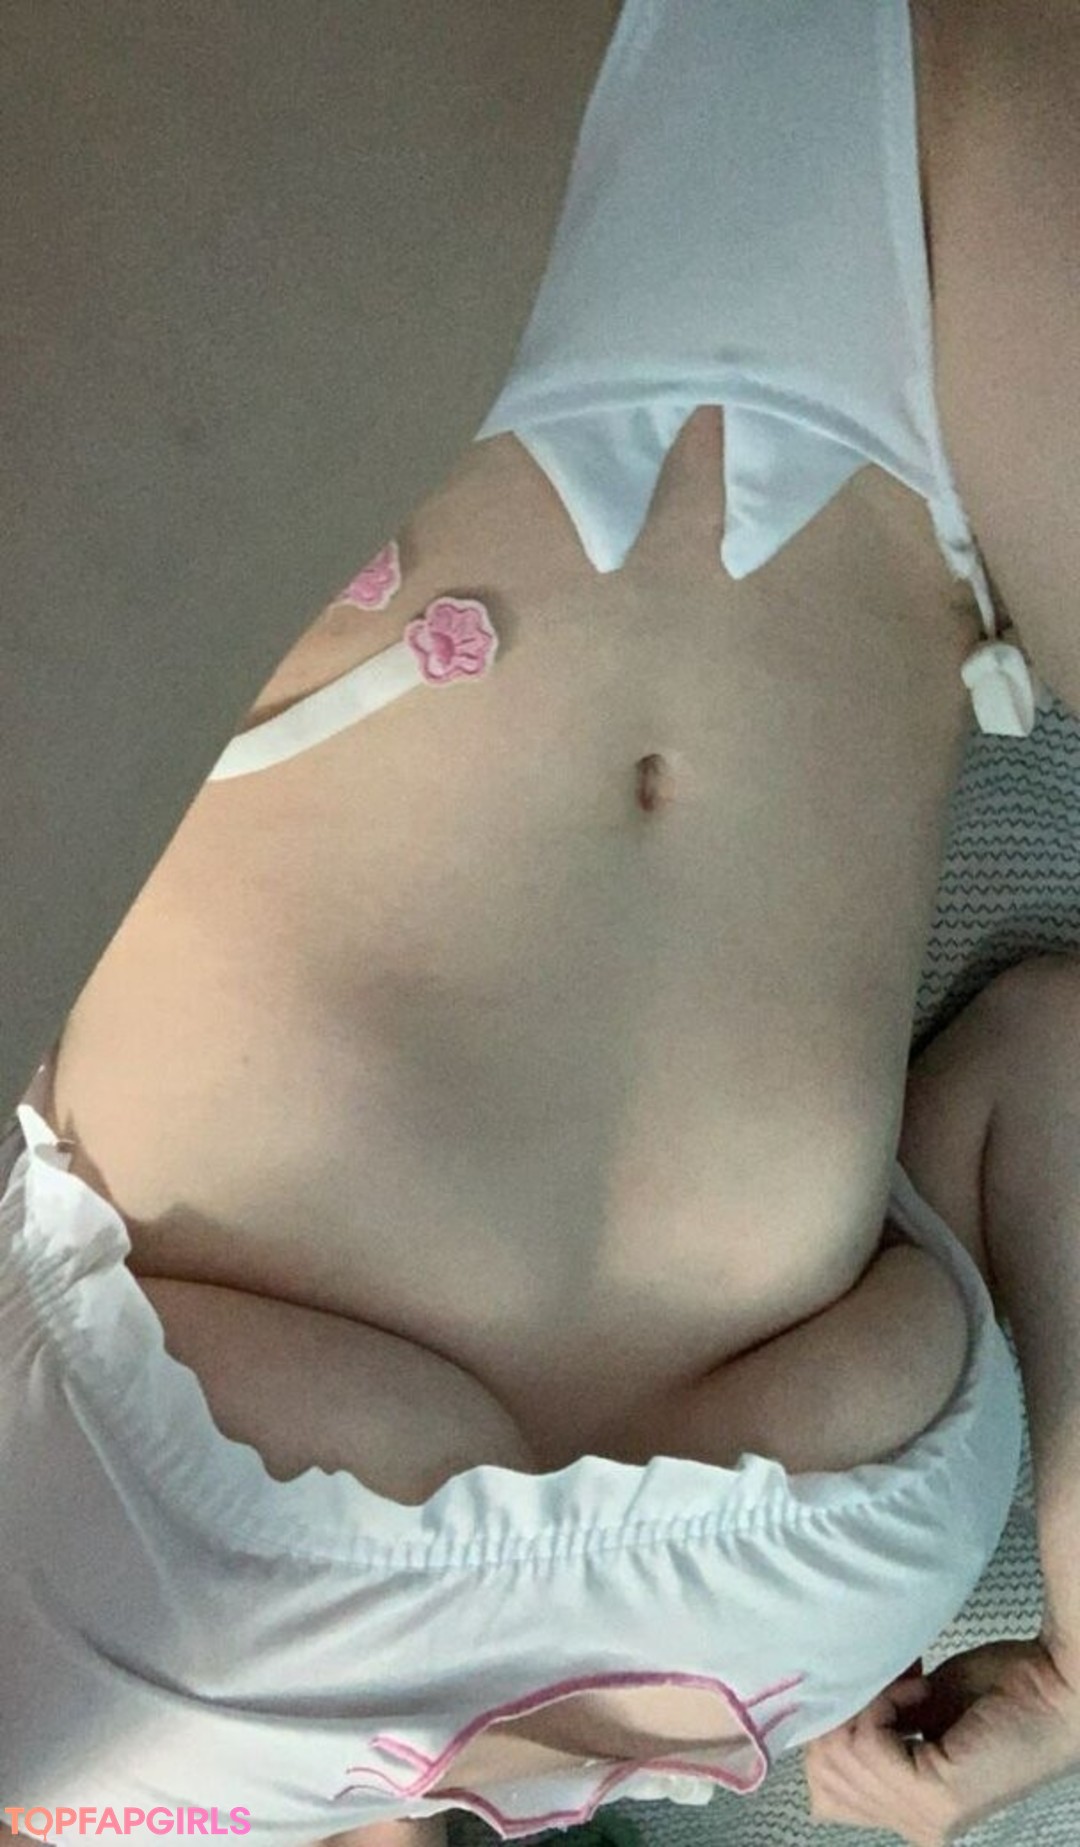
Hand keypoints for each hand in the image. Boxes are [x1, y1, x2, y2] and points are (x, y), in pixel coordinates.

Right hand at [804, 1638, 1079, 1844]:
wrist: (1058, 1688)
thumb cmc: (999, 1691)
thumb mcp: (920, 1713)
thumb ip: (877, 1730)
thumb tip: (818, 1712)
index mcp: (910, 1811)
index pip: (824, 1792)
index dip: (828, 1732)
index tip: (863, 1688)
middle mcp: (916, 1826)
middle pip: (825, 1775)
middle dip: (841, 1715)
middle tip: (887, 1683)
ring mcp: (927, 1817)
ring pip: (842, 1756)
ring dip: (867, 1702)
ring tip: (911, 1683)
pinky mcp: (937, 1795)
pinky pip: (869, 1744)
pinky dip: (884, 1701)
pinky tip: (920, 1686)